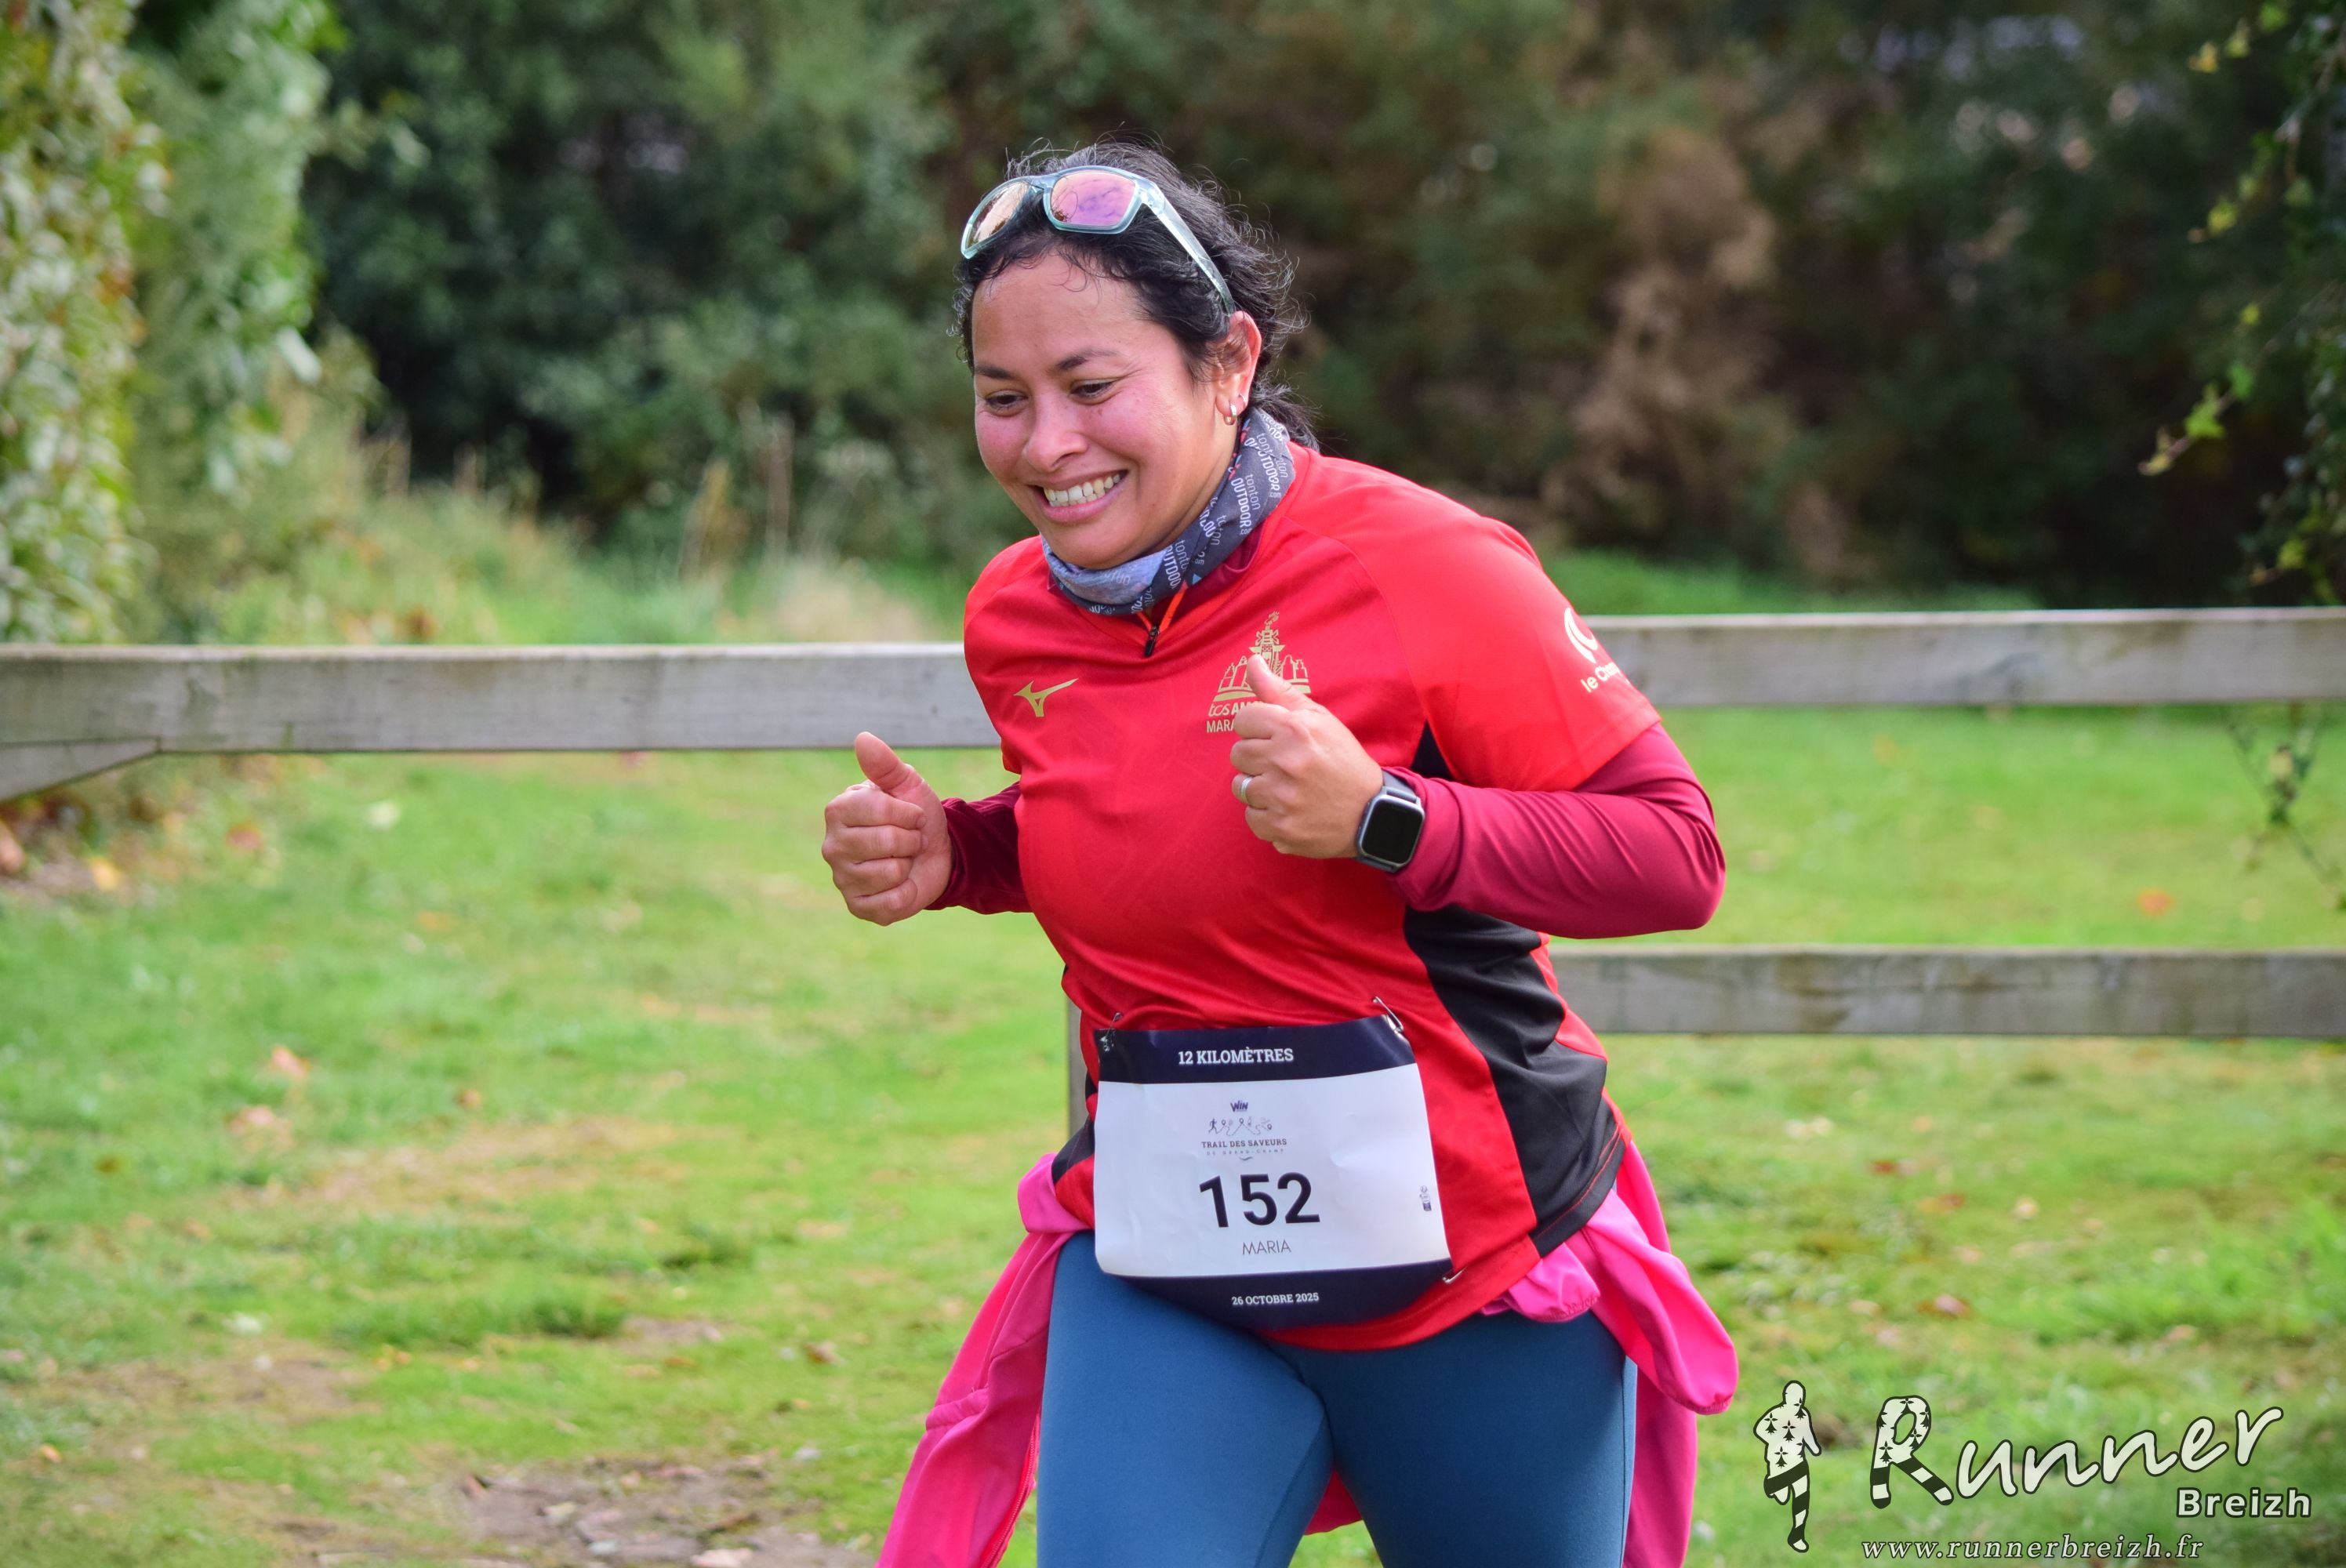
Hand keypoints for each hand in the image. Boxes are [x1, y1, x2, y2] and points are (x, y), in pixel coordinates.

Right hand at [822, 732, 951, 923]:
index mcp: (838, 810)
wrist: (934, 855)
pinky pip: (890, 902)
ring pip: (890, 872)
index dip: (909, 813)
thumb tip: (863, 738)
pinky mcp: (857, 906)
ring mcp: (842, 878)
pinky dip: (907, 893)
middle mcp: (832, 845)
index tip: (912, 815)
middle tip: (909, 840)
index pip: (879, 809)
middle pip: (886, 842)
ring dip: (909, 865)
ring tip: (903, 860)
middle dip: (911, 840)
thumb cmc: (915, 815)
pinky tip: (901, 884)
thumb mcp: (908, 785)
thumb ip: (886, 764)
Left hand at [1228, 653, 1384, 856]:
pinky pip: (1251, 817)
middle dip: (1257, 758)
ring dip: (1259, 788)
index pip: (1243, 719)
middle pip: (1238, 753)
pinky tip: (1289, 809)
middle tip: (1284, 765)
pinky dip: (1266, 815)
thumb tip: (1252, 661)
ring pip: (1240, 787)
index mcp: (1295, 729)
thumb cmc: (1342, 760)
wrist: (1371, 812)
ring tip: (1286, 788)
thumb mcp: (1319, 719)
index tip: (1275, 737)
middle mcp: (1285, 762)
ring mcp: (1282, 798)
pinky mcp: (1280, 828)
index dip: (1257, 728)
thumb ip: (1280, 692)